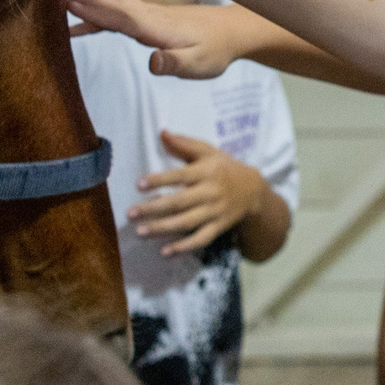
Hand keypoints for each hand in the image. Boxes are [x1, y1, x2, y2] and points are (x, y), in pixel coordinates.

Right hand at [64, 0, 248, 80]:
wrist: (231, 31)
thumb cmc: (215, 51)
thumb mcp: (199, 65)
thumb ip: (174, 63)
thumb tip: (152, 63)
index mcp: (155, 26)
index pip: (119, 17)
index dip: (93, 9)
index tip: (67, 0)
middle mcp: (146, 15)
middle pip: (109, 5)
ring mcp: (145, 15)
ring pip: (109, 6)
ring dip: (84, 1)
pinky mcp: (146, 20)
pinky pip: (114, 16)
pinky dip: (95, 17)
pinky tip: (77, 26)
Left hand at [132, 132, 267, 255]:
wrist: (253, 190)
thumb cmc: (224, 167)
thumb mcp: (208, 151)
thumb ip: (184, 144)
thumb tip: (161, 132)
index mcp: (206, 172)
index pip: (180, 176)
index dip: (160, 180)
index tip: (139, 184)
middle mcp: (210, 192)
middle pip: (179, 202)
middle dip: (153, 209)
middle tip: (131, 213)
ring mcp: (214, 212)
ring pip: (187, 222)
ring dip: (163, 229)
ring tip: (141, 232)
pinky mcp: (218, 227)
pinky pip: (201, 239)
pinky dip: (184, 247)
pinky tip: (165, 253)